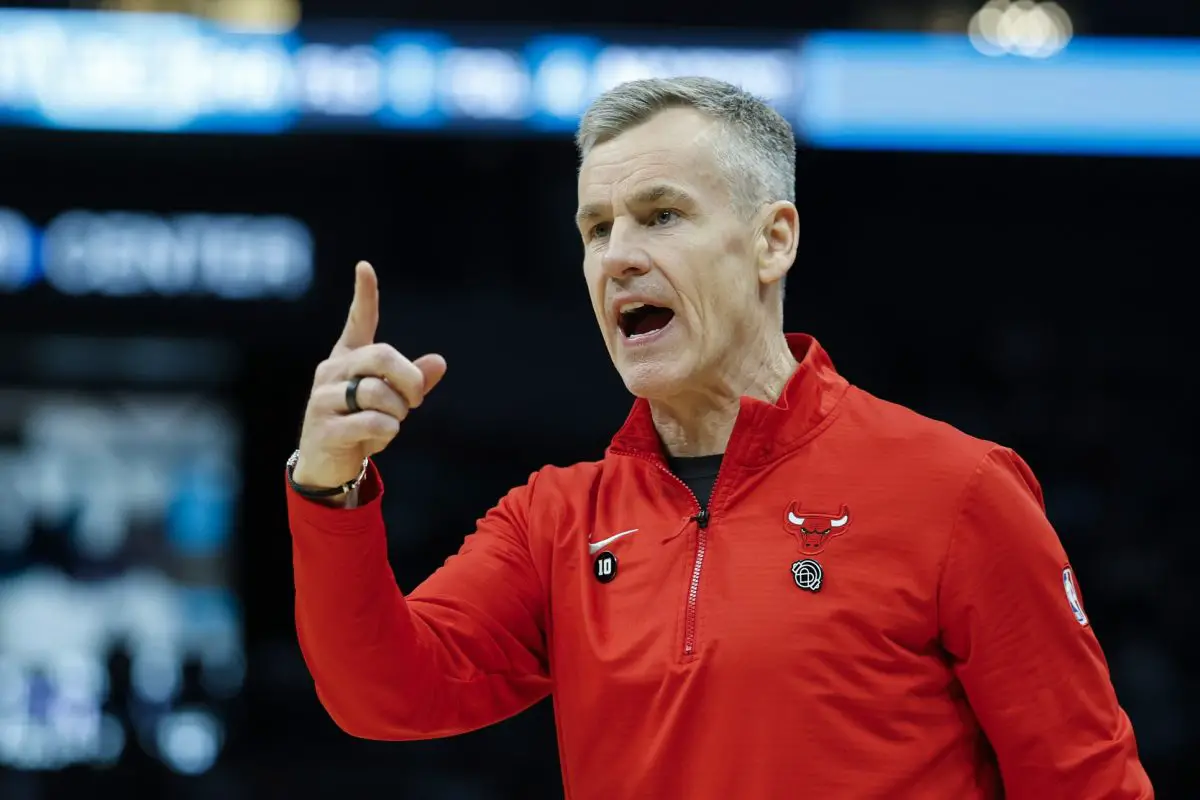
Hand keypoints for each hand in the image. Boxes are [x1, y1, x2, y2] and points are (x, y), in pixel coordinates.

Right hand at [292, 261, 446, 492]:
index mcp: (347, 359)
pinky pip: (372, 422)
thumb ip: (413, 381)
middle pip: (382, 356)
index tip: (365, 266)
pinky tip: (381, 436)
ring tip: (391, 423)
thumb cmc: (360, 426)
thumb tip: (439, 362)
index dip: (364, 295)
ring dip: (398, 412)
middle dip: (410, 379)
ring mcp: (323, 398)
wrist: (328, 465)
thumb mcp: (391, 402)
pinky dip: (388, 431)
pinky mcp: (324, 427)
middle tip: (416, 400)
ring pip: (378, 393)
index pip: (358, 322)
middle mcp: (332, 372)